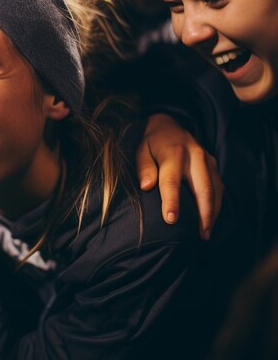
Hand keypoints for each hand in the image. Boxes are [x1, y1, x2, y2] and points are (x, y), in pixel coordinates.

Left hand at [136, 113, 222, 239]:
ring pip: (215, 189)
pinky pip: (219, 187)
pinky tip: (209, 220)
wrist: (168, 125)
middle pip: (202, 187)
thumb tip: (146, 186)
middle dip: (202, 213)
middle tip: (199, 234)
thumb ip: (143, 167)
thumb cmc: (151, 142)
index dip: (172, 201)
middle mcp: (194, 155)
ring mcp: (207, 159)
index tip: (171, 220)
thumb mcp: (141, 149)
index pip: (172, 180)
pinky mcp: (213, 165)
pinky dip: (216, 205)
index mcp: (173, 151)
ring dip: (212, 212)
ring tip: (205, 233)